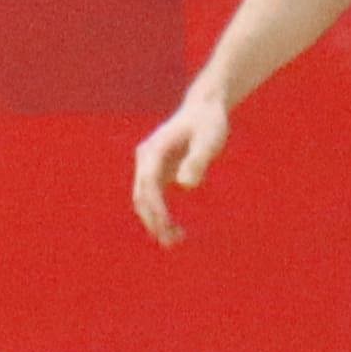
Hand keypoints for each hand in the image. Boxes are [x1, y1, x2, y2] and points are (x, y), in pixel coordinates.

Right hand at [127, 76, 233, 243]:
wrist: (204, 109)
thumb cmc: (208, 123)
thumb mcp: (208, 140)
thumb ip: (197, 161)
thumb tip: (184, 185)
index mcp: (152, 151)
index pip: (149, 185)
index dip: (156, 208)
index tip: (167, 227)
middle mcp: (145, 159)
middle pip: (142, 195)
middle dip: (153, 220)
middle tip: (172, 243)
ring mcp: (149, 165)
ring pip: (144, 199)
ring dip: (155, 220)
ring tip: (174, 240)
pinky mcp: (158, 170)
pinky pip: (153, 197)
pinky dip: (159, 214)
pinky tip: (174, 227)